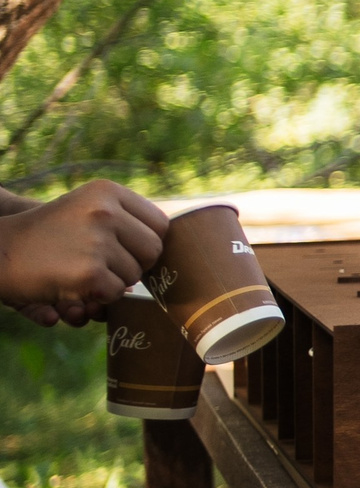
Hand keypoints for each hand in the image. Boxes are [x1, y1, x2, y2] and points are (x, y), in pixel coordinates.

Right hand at [0, 180, 168, 323]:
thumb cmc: (47, 235)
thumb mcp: (85, 209)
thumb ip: (127, 218)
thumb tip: (184, 236)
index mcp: (108, 191)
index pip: (159, 224)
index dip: (143, 242)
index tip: (121, 246)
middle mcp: (105, 210)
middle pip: (153, 250)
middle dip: (132, 263)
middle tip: (98, 261)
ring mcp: (97, 241)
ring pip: (134, 275)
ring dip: (111, 280)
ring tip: (77, 268)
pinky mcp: (89, 272)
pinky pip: (115, 293)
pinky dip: (97, 295)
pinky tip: (71, 282)